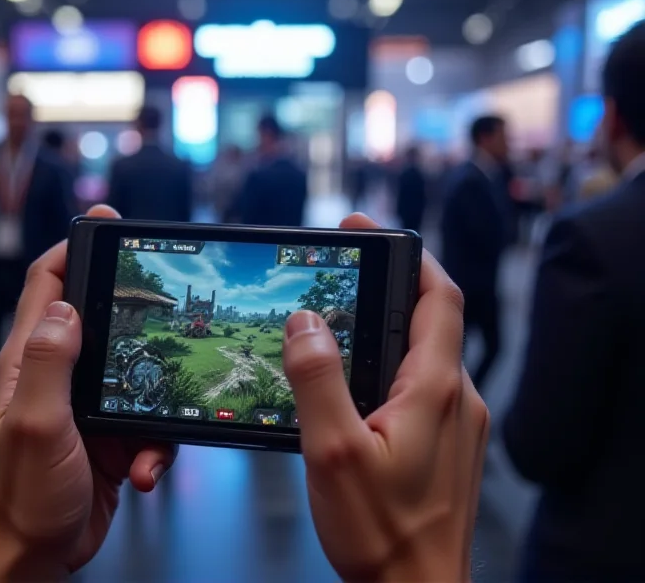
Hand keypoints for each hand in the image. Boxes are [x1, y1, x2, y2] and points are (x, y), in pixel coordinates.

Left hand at [0, 205, 176, 580]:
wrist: (40, 550)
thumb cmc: (26, 494)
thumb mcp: (37, 425)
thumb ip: (48, 364)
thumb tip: (65, 308)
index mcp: (31, 361)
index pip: (46, 286)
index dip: (72, 247)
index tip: (106, 224)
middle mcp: (60, 373)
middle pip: (101, 317)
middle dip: (137, 311)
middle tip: (171, 305)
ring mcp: (90, 402)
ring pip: (139, 371)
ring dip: (157, 396)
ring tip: (152, 433)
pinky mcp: (114, 431)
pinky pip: (151, 420)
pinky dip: (157, 445)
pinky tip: (146, 469)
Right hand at [283, 213, 488, 582]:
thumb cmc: (382, 534)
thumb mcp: (332, 453)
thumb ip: (318, 380)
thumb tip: (306, 322)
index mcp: (433, 389)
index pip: (437, 296)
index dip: (406, 252)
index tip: (364, 229)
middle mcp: (455, 398)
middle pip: (428, 319)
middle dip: (383, 288)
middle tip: (334, 279)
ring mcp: (456, 422)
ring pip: (421, 354)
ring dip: (382, 331)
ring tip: (332, 333)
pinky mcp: (446, 443)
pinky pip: (420, 386)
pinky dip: (387, 367)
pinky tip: (352, 389)